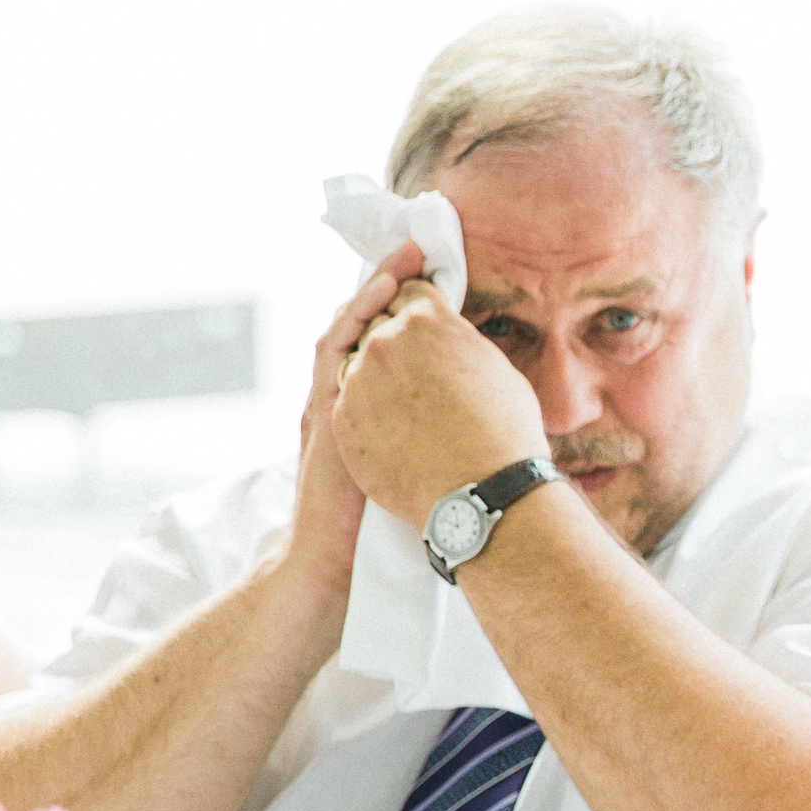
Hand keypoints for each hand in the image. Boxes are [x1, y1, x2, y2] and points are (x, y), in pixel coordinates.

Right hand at [279, 241, 424, 598]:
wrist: (342, 564)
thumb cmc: (389, 521)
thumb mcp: (418, 463)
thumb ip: (437, 430)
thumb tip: (487, 410)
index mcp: (372, 407)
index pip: (389, 342)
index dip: (410, 306)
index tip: (438, 276)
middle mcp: (348, 397)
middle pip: (369, 325)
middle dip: (392, 284)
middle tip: (418, 247)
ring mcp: (332, 402)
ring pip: (347, 329)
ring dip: (373, 289)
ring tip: (400, 257)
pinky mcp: (324, 414)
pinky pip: (332, 355)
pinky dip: (354, 320)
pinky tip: (377, 297)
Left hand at [332, 278, 547, 526]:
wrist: (482, 495)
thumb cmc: (505, 434)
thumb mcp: (496, 369)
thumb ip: (460, 344)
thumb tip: (450, 342)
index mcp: (426, 320)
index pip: (410, 292)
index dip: (421, 308)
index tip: (425, 324)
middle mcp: (383, 342)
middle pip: (378, 325)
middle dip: (396, 340)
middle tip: (419, 369)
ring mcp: (356, 382)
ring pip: (359, 365)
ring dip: (378, 378)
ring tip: (408, 408)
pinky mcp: (342, 421)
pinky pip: (350, 405)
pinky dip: (369, 414)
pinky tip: (396, 433)